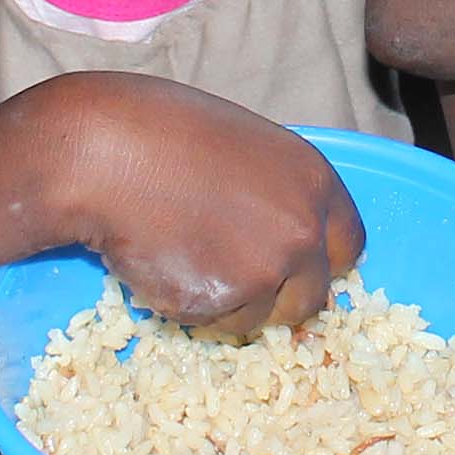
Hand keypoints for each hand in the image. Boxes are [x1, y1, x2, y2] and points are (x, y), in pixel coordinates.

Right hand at [22, 73, 362, 338]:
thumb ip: (280, 193)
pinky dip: (189, 304)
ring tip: (185, 252)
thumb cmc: (164, 133)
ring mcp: (264, 270)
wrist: (105, 154)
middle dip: (278, 297)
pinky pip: (212, 321)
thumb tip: (288, 235)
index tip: (297, 270)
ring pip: (259, 317)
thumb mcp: (248, 147)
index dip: (320, 263)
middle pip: (312, 297)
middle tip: (233, 276)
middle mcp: (302, 229)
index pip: (349, 247)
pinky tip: (164, 260)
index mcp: (315, 182)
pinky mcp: (220, 301)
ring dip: (229, 303)